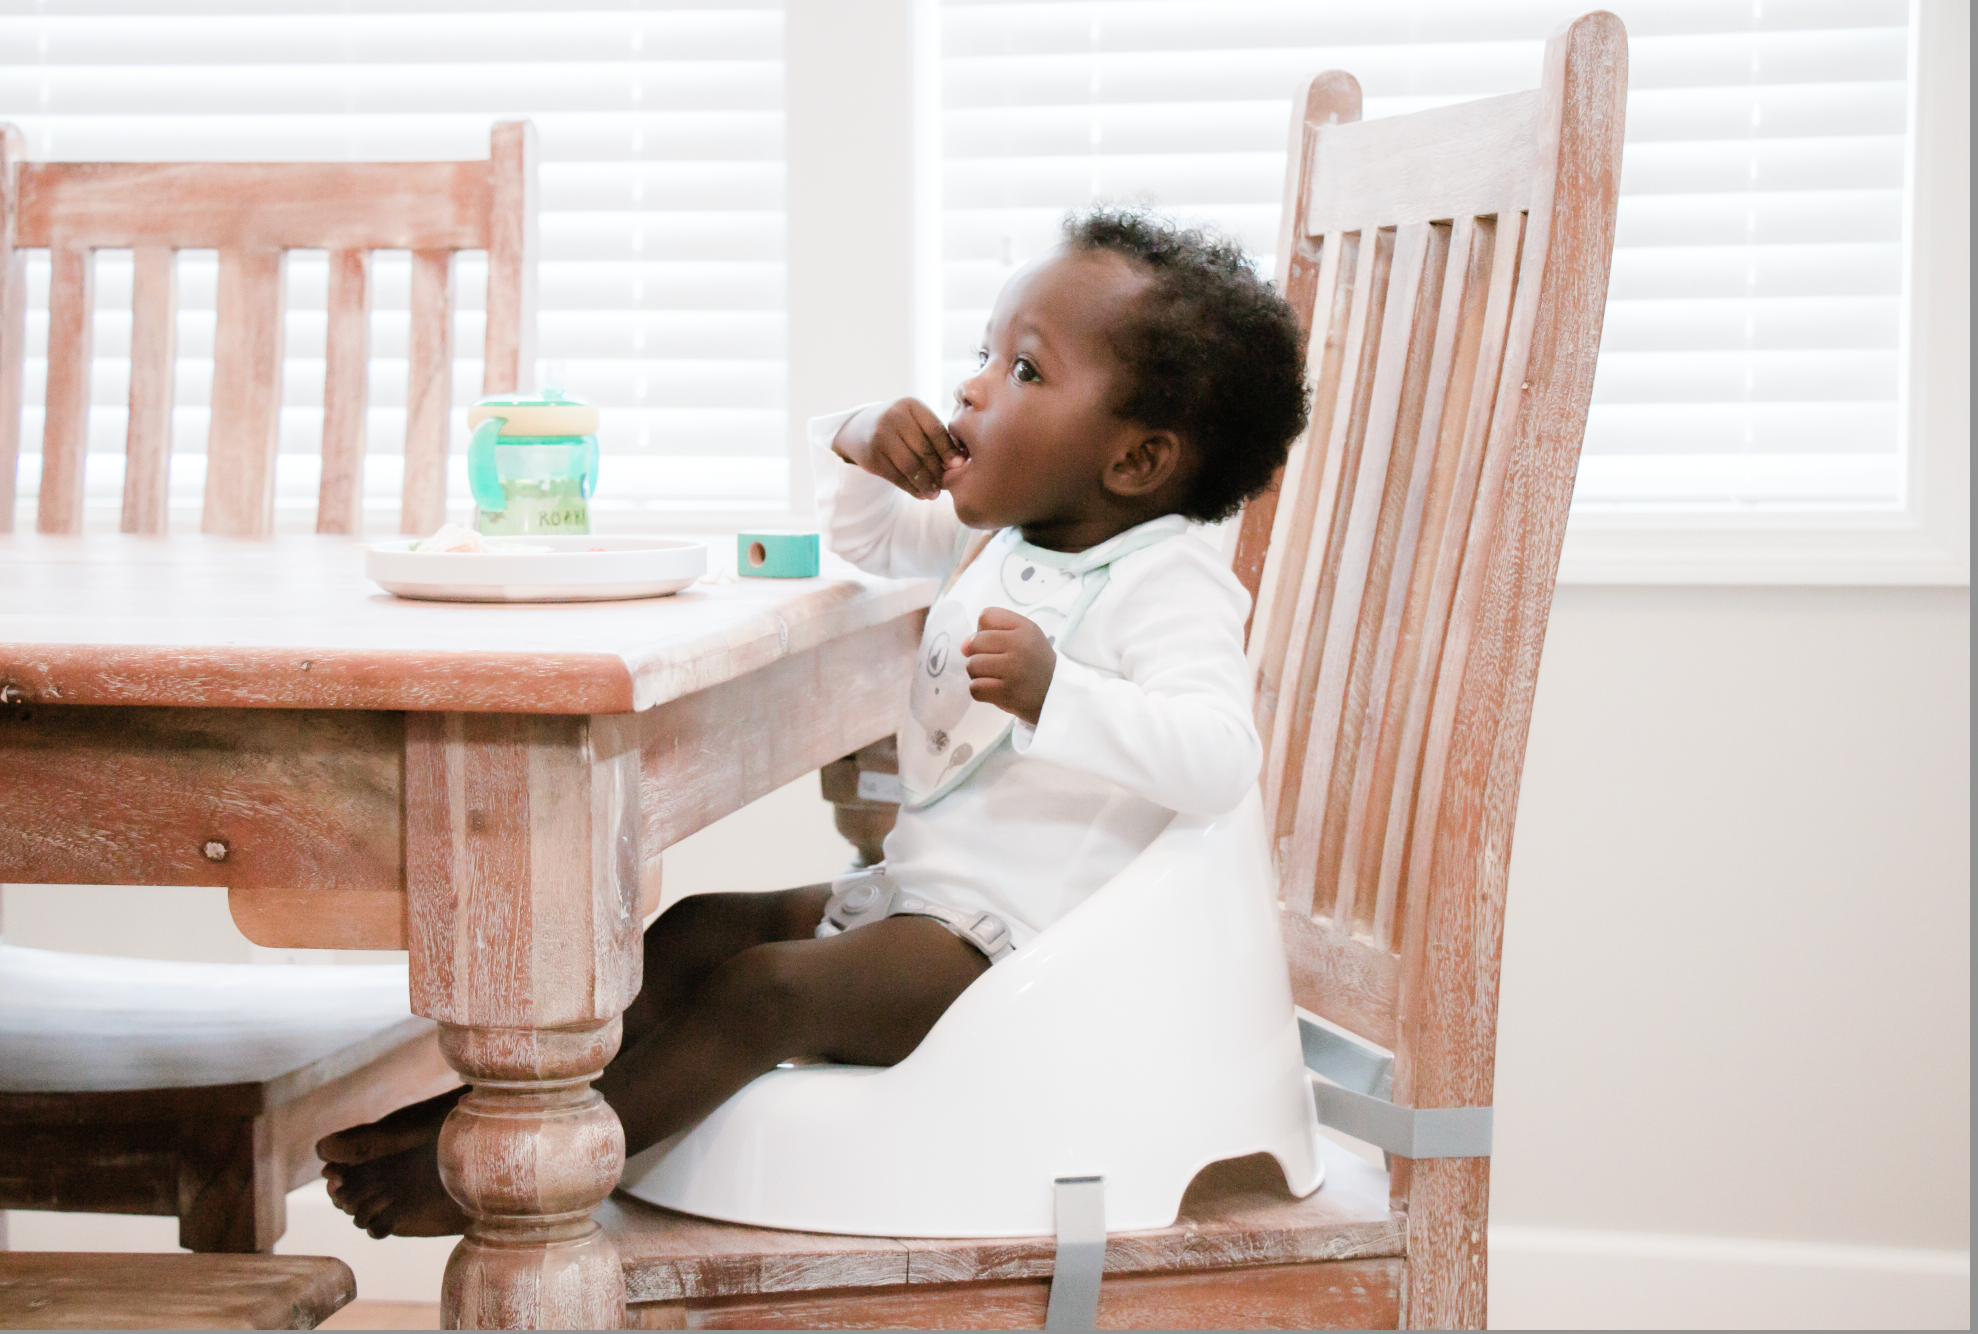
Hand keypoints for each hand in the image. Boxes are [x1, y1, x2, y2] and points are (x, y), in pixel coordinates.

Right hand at [831, 398, 966, 500]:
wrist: (861, 428)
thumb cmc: (900, 427)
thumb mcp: (916, 421)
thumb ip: (936, 436)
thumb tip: (960, 463)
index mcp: (911, 405)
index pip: (935, 430)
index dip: (948, 450)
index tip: (959, 466)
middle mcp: (893, 416)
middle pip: (923, 450)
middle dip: (937, 471)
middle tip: (946, 484)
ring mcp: (879, 436)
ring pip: (910, 466)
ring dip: (925, 483)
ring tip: (934, 494)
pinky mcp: (872, 456)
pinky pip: (896, 476)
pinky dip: (911, 488)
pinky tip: (920, 494)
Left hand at [963, 607, 1055, 726]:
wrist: (1057, 696)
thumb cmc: (1034, 665)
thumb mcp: (1022, 639)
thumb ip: (990, 635)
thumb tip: (963, 647)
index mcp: (1025, 627)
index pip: (986, 616)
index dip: (985, 631)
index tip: (998, 644)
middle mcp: (1020, 645)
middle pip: (975, 642)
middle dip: (979, 655)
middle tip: (996, 665)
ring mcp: (1014, 670)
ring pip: (972, 665)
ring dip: (978, 674)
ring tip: (995, 678)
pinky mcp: (1007, 693)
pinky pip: (975, 688)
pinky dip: (980, 691)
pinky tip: (995, 691)